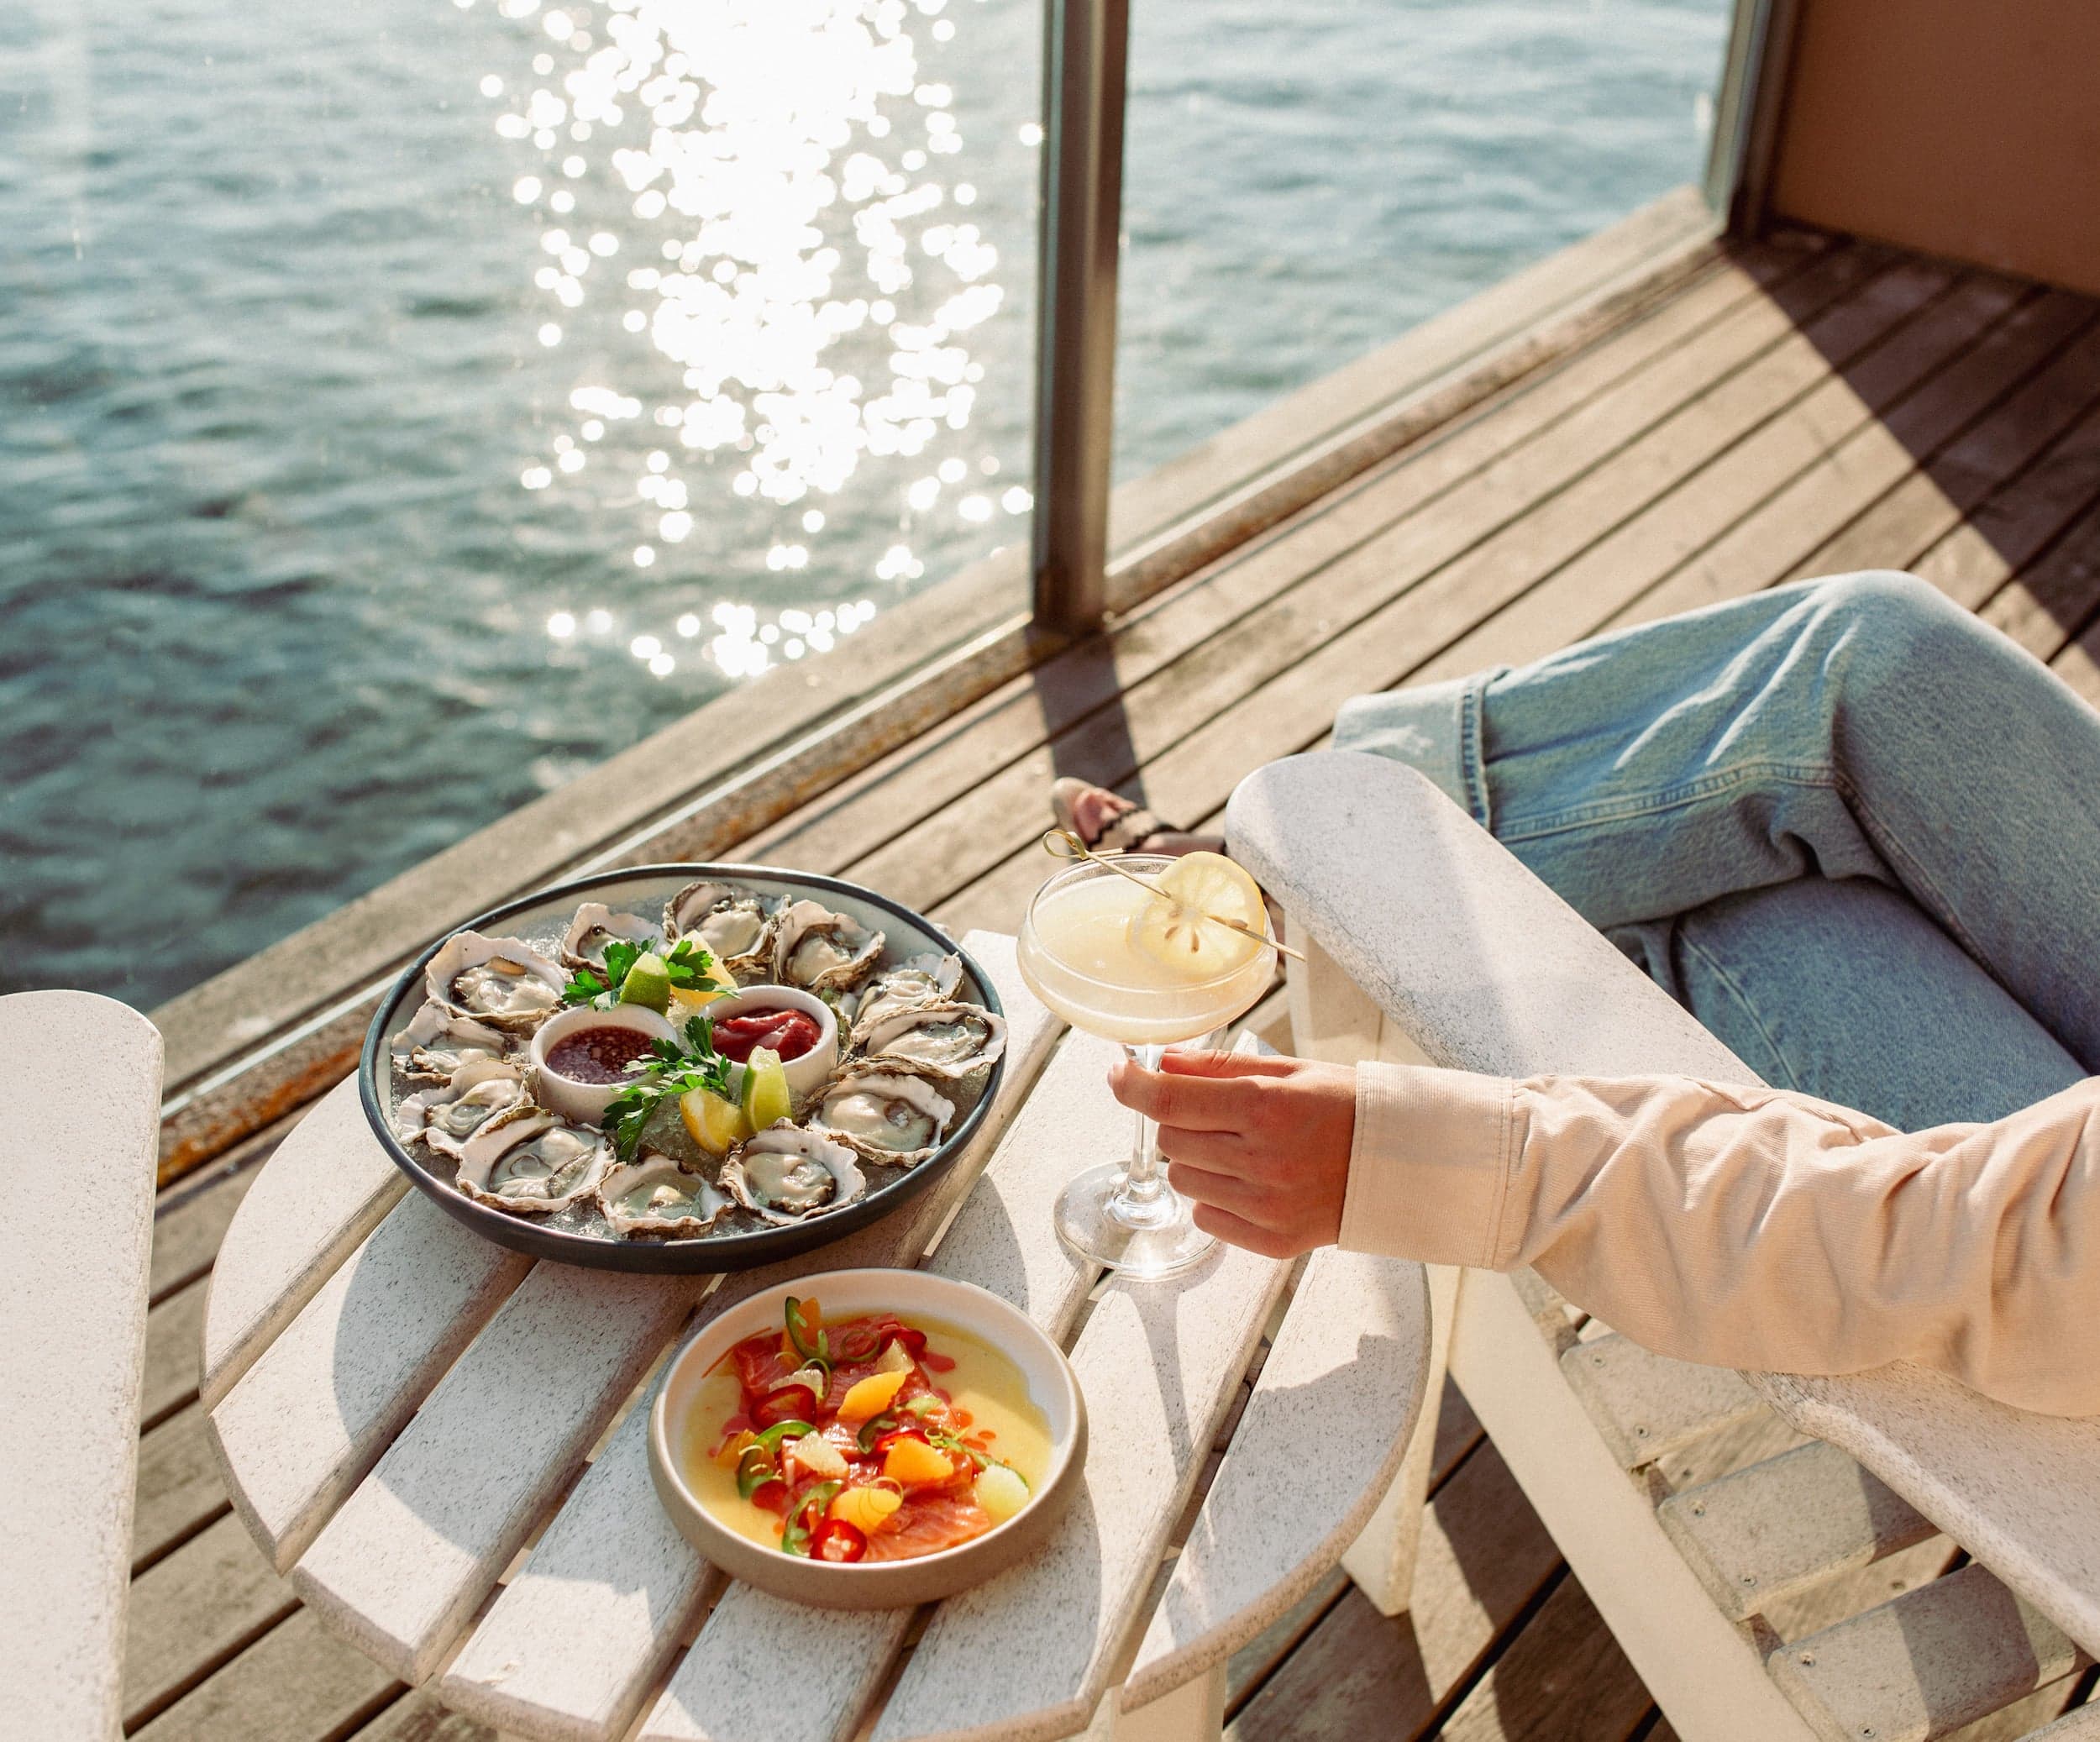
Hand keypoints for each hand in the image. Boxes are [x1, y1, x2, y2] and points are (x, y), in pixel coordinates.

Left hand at [1109, 1049, 1355, 1257]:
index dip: (1133, 1087)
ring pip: (1183, 1180)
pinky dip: (1217, 1197)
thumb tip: (1160, 1062)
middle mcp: (1262, 1159)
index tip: (1118, 1076)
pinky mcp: (1271, 1240)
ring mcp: (1266, 1205)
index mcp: (1266, 1107)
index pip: (1171, 1100)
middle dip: (1181, 1121)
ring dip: (1197, 1161)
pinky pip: (1207, 1216)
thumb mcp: (1287, 1071)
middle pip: (1172, 1140)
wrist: (1402, 1164)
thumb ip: (1218, 1067)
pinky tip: (1253, 1181)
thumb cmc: (1344, 1108)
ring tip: (1241, 1149)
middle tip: (1218, 1115)